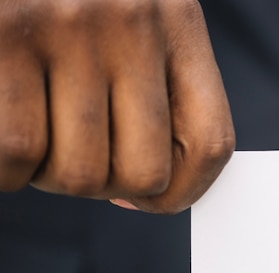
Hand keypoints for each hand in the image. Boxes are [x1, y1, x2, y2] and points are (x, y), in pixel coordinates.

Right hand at [0, 0, 233, 213]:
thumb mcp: (135, 20)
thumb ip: (156, 90)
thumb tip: (143, 193)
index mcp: (176, 21)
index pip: (210, 142)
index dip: (185, 190)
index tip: (152, 197)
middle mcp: (129, 23)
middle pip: (143, 173)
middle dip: (107, 184)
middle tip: (80, 152)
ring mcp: (64, 29)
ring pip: (81, 175)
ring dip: (54, 174)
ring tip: (41, 129)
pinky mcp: (3, 39)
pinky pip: (17, 156)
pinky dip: (10, 169)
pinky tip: (10, 128)